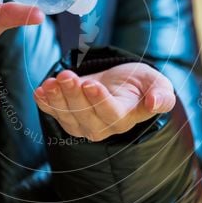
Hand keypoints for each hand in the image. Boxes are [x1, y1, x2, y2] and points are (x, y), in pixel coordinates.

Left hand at [33, 62, 175, 142]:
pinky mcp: (69, 117)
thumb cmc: (142, 84)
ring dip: (57, 98)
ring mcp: (84, 124)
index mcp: (125, 117)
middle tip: (67, 76)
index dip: (100, 101)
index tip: (91, 84)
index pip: (111, 113)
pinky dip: (45, 103)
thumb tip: (155, 103)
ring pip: (67, 115)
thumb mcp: (158, 85)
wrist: (123, 84)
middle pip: (85, 115)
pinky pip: (54, 113)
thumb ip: (161, 96)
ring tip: (52, 81)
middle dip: (74, 95)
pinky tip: (40, 91)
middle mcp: (103, 126)